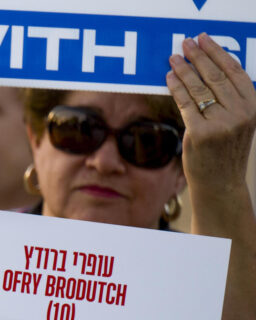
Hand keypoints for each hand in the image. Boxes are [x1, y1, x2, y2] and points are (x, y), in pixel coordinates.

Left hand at [166, 33, 255, 202]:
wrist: (221, 182)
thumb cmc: (225, 150)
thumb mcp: (238, 122)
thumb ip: (231, 99)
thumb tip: (208, 70)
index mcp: (253, 106)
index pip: (235, 71)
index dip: (217, 52)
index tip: (204, 39)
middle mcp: (240, 113)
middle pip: (215, 76)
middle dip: (198, 57)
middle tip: (185, 43)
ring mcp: (221, 123)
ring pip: (199, 89)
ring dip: (184, 70)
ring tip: (173, 58)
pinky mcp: (201, 133)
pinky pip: (185, 104)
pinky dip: (176, 88)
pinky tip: (169, 78)